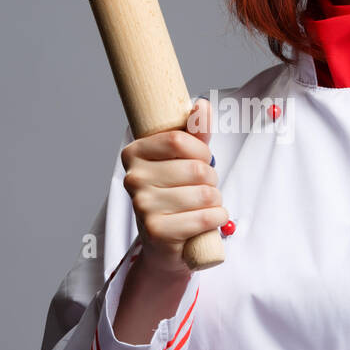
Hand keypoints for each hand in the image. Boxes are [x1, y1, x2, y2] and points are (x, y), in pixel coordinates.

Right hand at [121, 98, 228, 278]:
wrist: (166, 244)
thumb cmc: (177, 195)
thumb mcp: (185, 159)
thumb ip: (194, 132)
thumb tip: (201, 105)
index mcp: (134, 153)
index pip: (178, 140)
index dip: (201, 150)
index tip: (203, 160)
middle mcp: (133, 179)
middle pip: (195, 168)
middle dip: (211, 179)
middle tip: (204, 188)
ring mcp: (142, 206)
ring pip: (203, 193)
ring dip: (216, 201)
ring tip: (206, 205)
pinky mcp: (156, 231)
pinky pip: (204, 217)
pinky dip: (217, 218)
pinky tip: (211, 220)